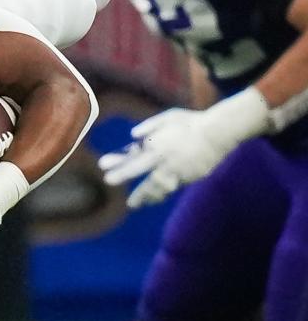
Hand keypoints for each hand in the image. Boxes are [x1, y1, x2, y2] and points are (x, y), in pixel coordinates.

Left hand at [99, 107, 231, 207]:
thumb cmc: (191, 122)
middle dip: (123, 178)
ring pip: (157, 187)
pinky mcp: (188, 178)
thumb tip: (133, 136)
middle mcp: (163, 159)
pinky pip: (172, 187)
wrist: (218, 133)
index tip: (102, 166)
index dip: (117, 162)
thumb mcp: (168, 117)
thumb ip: (149, 126)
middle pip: (140, 172)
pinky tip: (156, 197)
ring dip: (145, 196)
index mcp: (157, 143)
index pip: (132, 155)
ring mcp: (176, 170)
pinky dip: (162, 193)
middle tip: (109, 183)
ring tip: (134, 203)